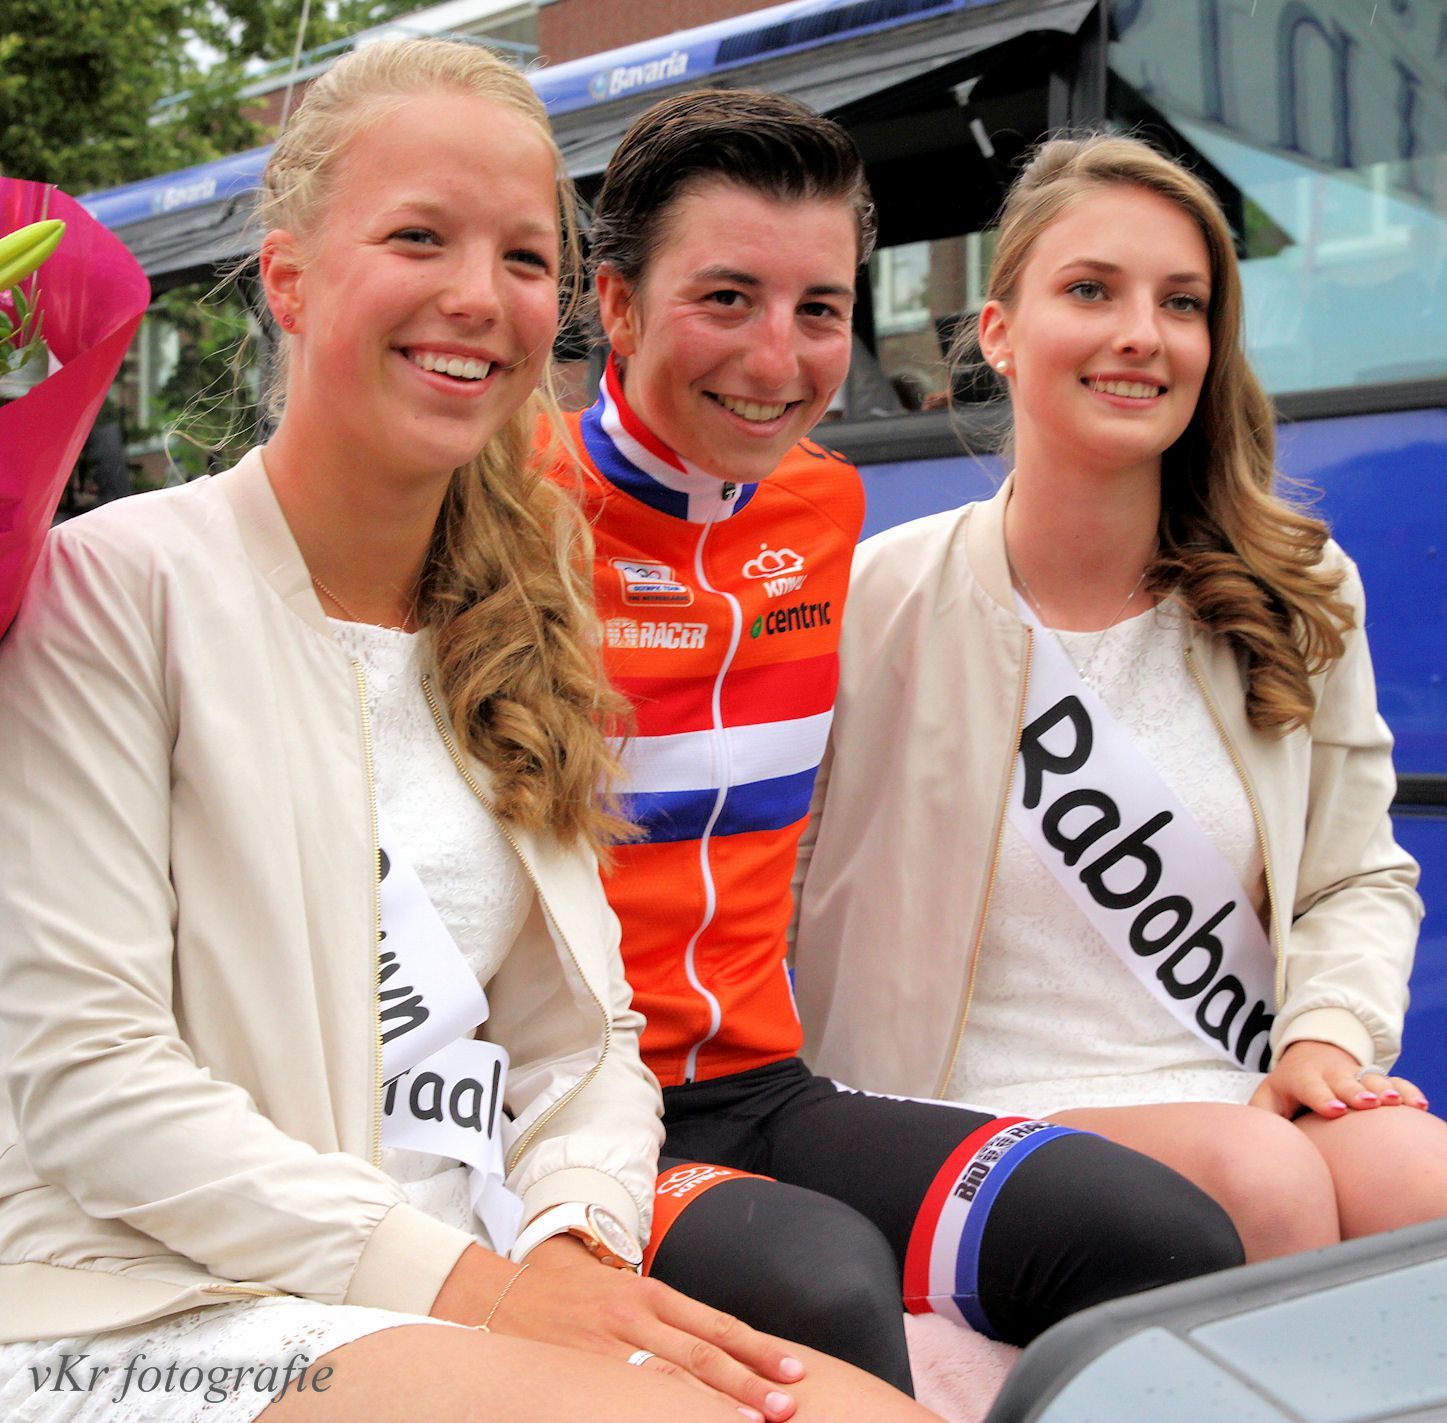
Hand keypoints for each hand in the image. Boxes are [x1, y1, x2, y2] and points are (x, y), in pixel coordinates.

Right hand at [433, 1240, 803, 1421]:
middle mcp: (634, 1316)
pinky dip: (659, 1413)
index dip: (755, 1349)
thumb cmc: (573, 1296)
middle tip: (788, 1406)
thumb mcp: (623, 1293)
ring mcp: (608, 1347)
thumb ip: (665, 1319)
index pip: (714, 1325)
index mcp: (650, 1293)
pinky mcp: (583, 1369)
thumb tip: (717, 1349)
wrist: (503, 1295)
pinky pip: (627, 1396)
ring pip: (670, 1381)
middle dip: (747, 1383)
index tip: (792, 1370)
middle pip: (701, 1355)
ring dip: (713, 1405)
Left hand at [1249, 1040, 1430, 1117]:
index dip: (1323, 1097)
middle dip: (1358, 1092)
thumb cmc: (1290, 1086)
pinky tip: (1419, 1105)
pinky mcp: (1375, 1080)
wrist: (1313, 1054)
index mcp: (1303, 1078)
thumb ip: (1262, 1114)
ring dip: (1386, 1091)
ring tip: (1397, 1103)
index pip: (1311, 1087)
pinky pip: (1395, 1082)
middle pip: (1345, 1082)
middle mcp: (1331, 1075)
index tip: (1336, 1110)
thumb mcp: (1270, 1095)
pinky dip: (1407, 1092)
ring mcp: (1356, 1076)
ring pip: (1373, 1080)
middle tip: (1370, 1104)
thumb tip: (1255, 1135)